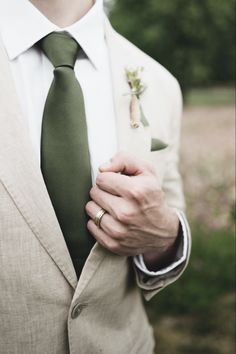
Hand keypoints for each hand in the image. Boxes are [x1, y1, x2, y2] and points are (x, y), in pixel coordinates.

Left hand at [86, 152, 179, 267]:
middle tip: (115, 195)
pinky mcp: (113, 244)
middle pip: (94, 193)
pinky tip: (110, 219)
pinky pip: (91, 226)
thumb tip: (102, 168)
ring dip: (98, 206)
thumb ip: (125, 160)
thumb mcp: (146, 172)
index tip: (117, 183)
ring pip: (90, 209)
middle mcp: (126, 212)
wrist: (163, 231)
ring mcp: (119, 231)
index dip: (109, 179)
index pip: (102, 178)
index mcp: (135, 192)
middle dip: (103, 191)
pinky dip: (97, 221)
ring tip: (112, 206)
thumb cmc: (151, 196)